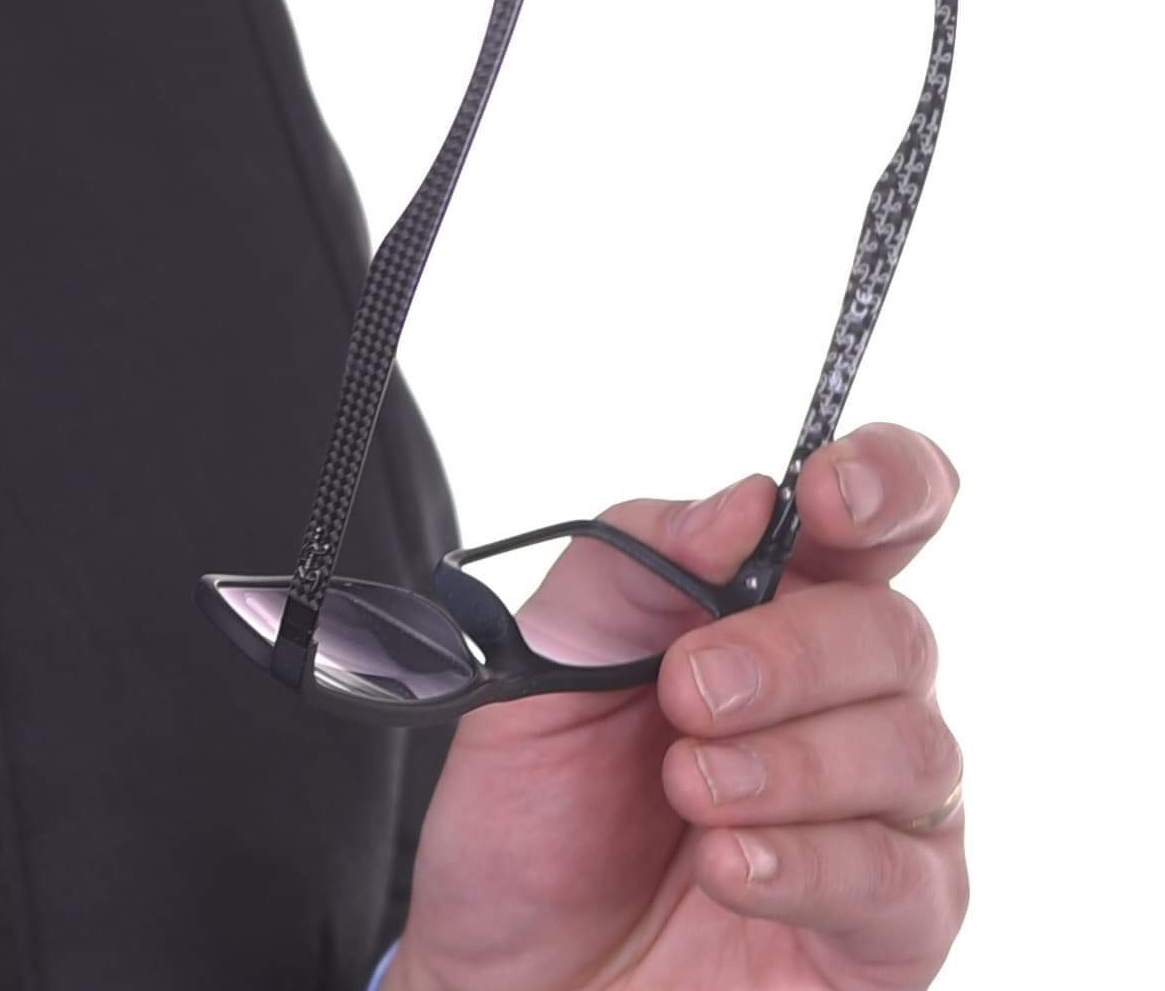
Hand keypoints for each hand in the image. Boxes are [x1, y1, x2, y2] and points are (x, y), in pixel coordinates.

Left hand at [390, 425, 965, 990]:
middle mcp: (850, 706)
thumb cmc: (536, 819)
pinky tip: (727, 864)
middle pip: (896, 631)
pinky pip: (898, 875)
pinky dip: (805, 859)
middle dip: (791, 651)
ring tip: (689, 788)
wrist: (511, 973)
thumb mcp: (537, 668)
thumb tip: (742, 505)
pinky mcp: (892, 927)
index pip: (882, 518)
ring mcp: (884, 817)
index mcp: (772, 615)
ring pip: (915, 748)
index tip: (829, 495)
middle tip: (688, 691)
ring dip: (788, 761)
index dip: (886, 483)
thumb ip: (626, 567)